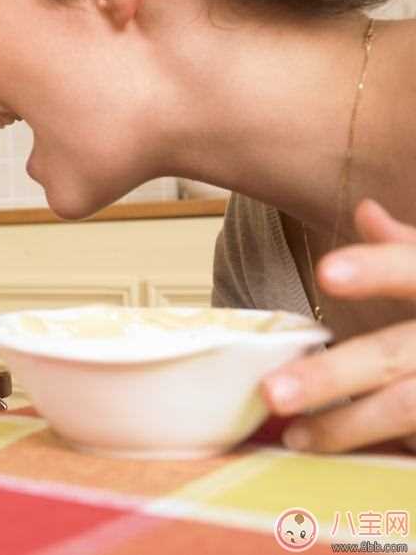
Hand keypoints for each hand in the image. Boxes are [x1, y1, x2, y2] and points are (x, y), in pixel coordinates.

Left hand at [261, 199, 415, 452]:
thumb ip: (410, 249)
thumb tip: (365, 212)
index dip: (376, 269)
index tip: (325, 272)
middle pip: (395, 354)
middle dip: (333, 375)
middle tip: (271, 392)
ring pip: (408, 407)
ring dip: (347, 426)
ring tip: (294, 437)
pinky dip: (389, 450)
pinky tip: (344, 461)